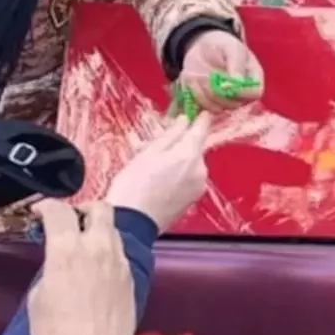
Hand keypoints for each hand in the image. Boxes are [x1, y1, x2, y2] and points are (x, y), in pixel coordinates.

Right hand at [27, 201, 136, 334]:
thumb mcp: (39, 297)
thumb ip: (51, 266)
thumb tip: (59, 260)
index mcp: (68, 251)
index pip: (61, 211)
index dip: (48, 206)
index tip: (40, 211)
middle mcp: (99, 250)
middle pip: (100, 208)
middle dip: (83, 208)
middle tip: (70, 220)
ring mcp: (120, 263)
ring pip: (113, 230)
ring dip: (98, 230)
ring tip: (82, 244)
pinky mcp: (131, 278)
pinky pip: (120, 254)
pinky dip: (107, 251)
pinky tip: (96, 267)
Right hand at [106, 115, 210, 233]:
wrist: (132, 224)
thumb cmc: (133, 186)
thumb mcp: (148, 153)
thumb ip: (171, 135)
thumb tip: (185, 120)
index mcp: (190, 154)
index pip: (202, 128)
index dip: (200, 118)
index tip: (200, 110)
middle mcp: (200, 169)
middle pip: (195, 147)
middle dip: (180, 144)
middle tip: (156, 146)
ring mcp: (199, 186)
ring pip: (191, 163)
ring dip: (178, 160)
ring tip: (152, 167)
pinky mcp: (193, 198)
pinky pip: (189, 178)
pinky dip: (178, 174)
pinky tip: (159, 181)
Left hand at [181, 30, 263, 112]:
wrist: (202, 47)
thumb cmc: (222, 45)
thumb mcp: (231, 48)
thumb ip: (236, 64)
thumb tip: (237, 82)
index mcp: (253, 78)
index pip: (254, 93)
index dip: (242, 92)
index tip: (226, 84)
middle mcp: (241, 94)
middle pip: (234, 105)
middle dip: (217, 92)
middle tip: (207, 76)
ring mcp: (224, 101)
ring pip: (216, 108)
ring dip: (202, 92)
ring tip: (196, 75)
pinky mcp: (208, 103)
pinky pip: (200, 107)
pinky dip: (193, 93)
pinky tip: (192, 80)